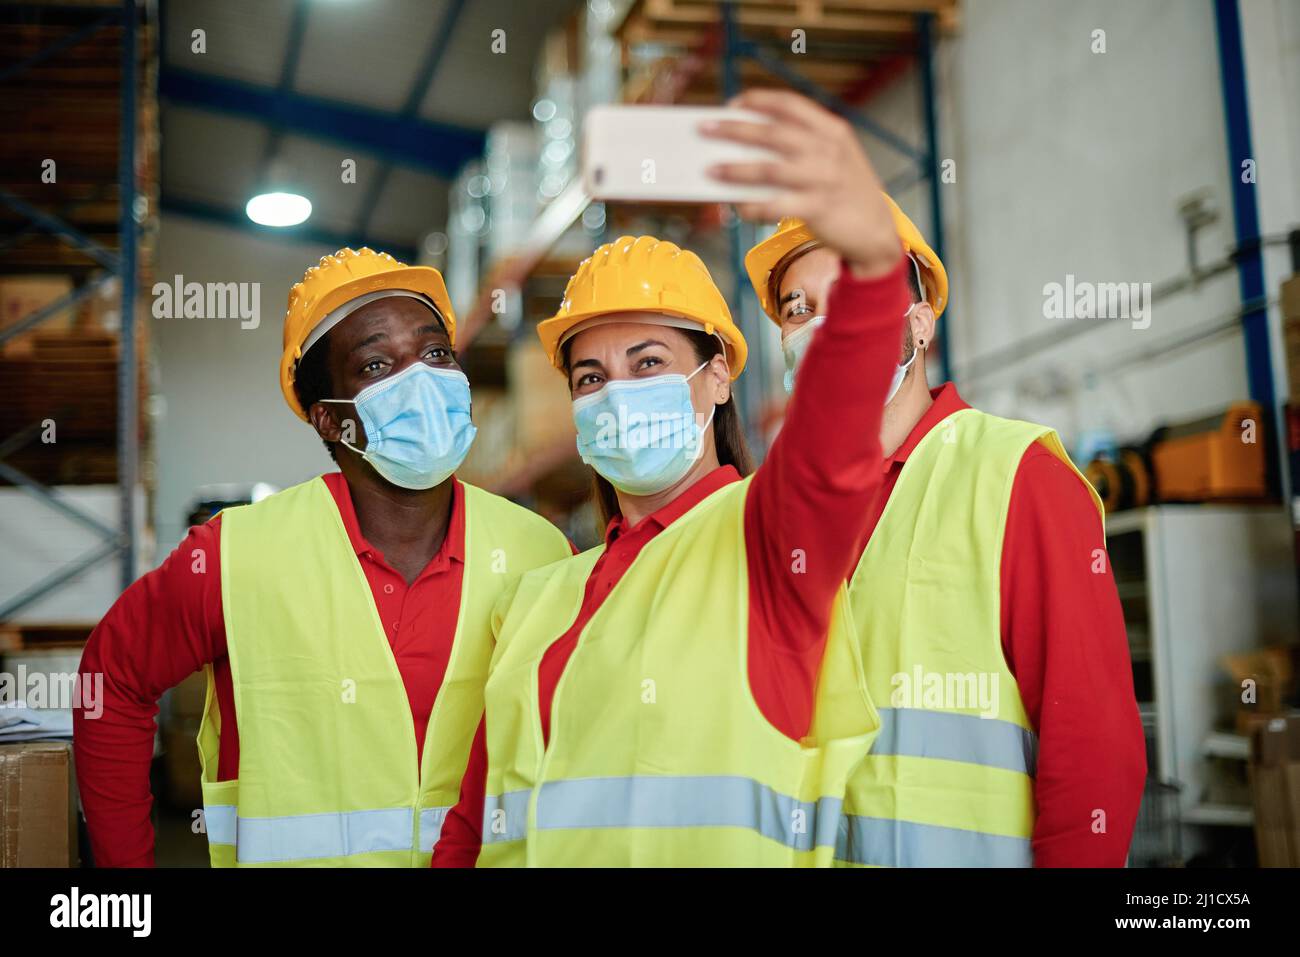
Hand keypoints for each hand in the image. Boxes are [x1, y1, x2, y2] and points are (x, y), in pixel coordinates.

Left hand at [702, 89, 901, 278]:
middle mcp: (829, 150)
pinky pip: (777, 205)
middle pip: (774, 133)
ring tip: (710, 171)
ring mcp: (825, 179)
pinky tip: (739, 207)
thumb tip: (744, 150)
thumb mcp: (834, 159)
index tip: (732, 104)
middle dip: (735, 129)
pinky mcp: (819, 208)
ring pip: (771, 169)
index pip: (791, 105)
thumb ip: (800, 148)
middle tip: (705, 129)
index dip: (759, 101)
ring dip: (736, 170)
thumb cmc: (845, 192)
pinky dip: (754, 206)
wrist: (876, 231)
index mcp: (833, 130)